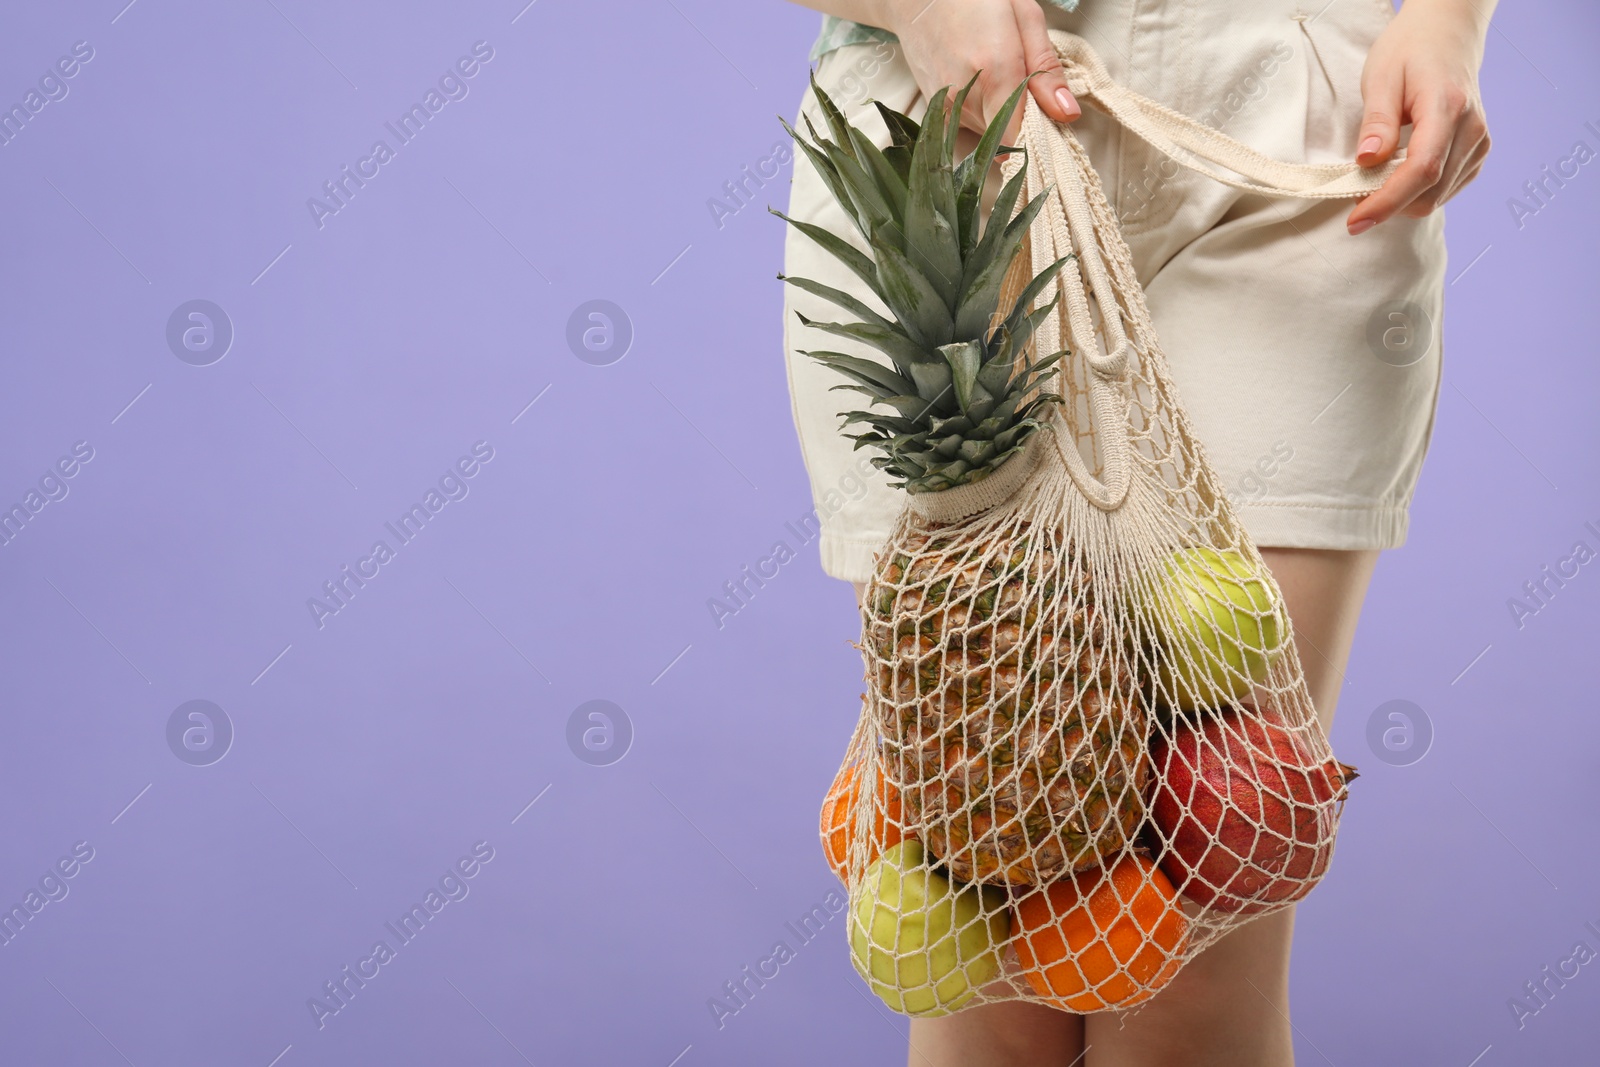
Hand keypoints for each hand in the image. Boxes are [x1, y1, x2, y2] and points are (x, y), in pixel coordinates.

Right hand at [882, 0, 1079, 139]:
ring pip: (991, 136)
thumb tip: (1066, 113)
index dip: (1040, 138)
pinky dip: (984, 116)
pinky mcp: (937, 114)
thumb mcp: (1024, 17)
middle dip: (1025, 125)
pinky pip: (972, 128)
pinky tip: (982, 86)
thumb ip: (1046, 70)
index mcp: (995, 72)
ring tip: (1001, 79)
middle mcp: (968, 99)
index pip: (1022, 138)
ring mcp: (948, 109)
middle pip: (1009, 139)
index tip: (1052, 124)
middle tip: (1030, 91)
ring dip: (1004, 118)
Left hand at [1346, 0, 1493, 234]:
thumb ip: (1377, 122)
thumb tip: (1367, 162)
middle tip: (1353, 197)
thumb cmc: (1410, 50)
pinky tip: (1397, 178)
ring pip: (1438, 196)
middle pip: (1430, 191)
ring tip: (1372, 183)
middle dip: (1388, 206)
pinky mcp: (1478, 152)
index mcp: (1447, 107)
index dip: (1387, 202)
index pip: (1421, 170)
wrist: (1447, 34)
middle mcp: (1472, 129)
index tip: (1355, 221)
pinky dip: (1418, 193)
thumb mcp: (1382, 78)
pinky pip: (1446, 188)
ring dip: (1401, 201)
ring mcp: (1480, 142)